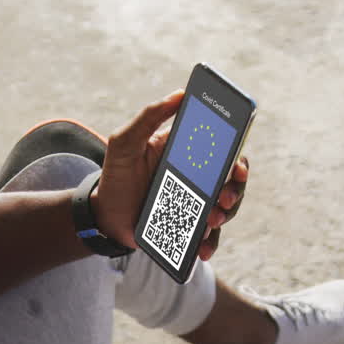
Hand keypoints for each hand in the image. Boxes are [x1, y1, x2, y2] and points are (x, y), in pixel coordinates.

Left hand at [91, 91, 249, 260]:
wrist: (105, 216)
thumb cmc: (116, 174)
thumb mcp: (125, 142)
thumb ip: (149, 116)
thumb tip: (180, 94)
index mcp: (189, 153)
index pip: (224, 151)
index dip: (237, 157)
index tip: (237, 166)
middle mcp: (198, 178)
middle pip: (232, 181)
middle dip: (235, 190)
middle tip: (224, 198)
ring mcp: (195, 204)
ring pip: (225, 209)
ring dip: (225, 215)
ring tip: (211, 220)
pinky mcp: (189, 228)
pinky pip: (209, 236)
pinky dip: (210, 243)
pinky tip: (203, 250)